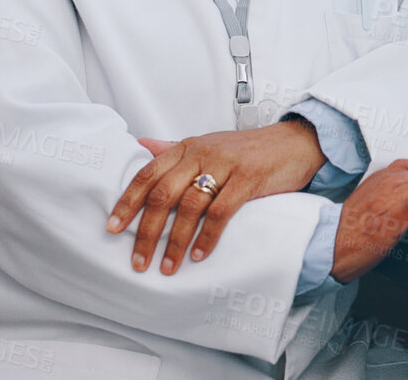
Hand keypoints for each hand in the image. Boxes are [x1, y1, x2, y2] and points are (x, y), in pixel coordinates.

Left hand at [107, 119, 326, 275]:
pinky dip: (207, 236)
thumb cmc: (249, 149)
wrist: (294, 141)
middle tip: (138, 260)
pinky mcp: (248, 179)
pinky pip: (221, 212)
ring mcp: (225, 165)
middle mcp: (202, 153)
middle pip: (164, 194)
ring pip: (190, 206)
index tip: (112, 228)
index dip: (128, 202)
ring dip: (175, 241)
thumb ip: (175, 148)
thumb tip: (142, 146)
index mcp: (187, 147)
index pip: (147, 173)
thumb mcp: (208, 143)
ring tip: (167, 266)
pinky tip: (198, 255)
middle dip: (147, 231)